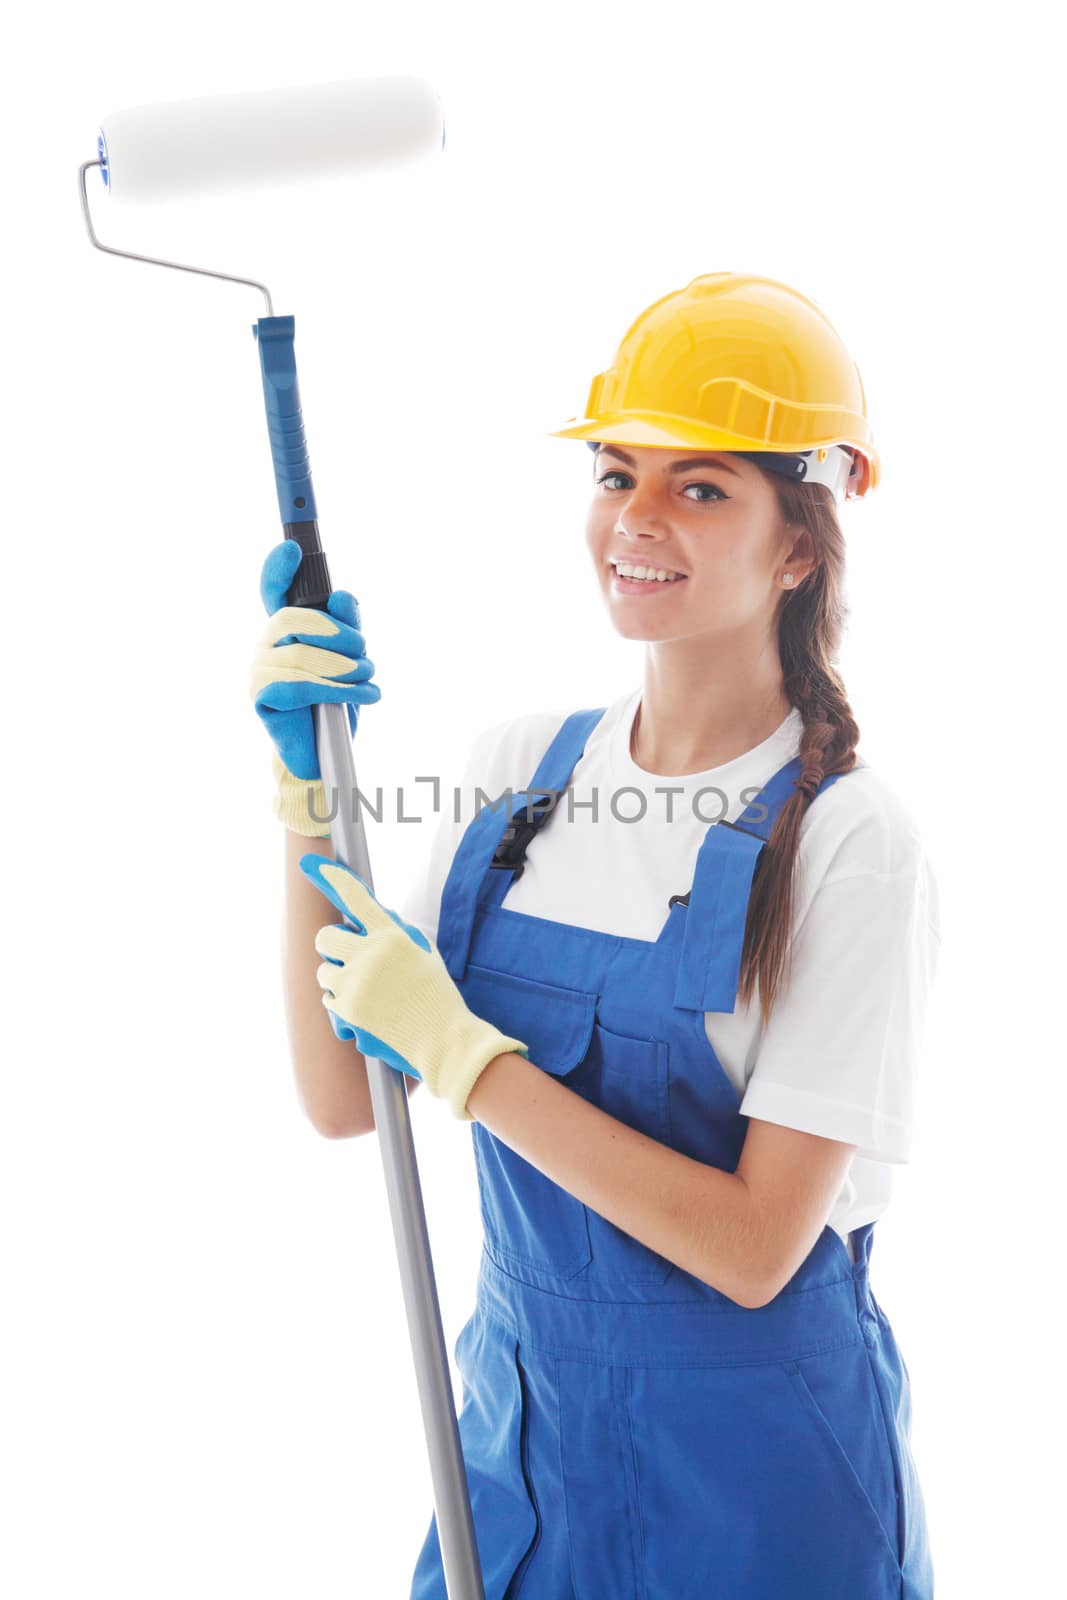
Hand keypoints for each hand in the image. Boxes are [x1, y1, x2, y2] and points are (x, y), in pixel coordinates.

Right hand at [250, 541, 381, 834]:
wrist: (326, 755)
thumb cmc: (336, 703)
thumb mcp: (353, 660)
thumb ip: (350, 627)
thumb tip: (344, 596)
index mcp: (287, 631)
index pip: (273, 591)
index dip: (277, 568)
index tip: (293, 549)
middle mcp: (267, 645)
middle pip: (290, 620)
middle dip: (336, 633)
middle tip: (366, 652)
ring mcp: (259, 670)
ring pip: (299, 656)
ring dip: (345, 668)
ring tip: (371, 680)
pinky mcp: (261, 698)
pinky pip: (295, 685)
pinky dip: (336, 690)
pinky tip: (366, 696)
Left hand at [299, 855, 528, 1120]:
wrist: (444, 1040)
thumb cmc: (436, 995)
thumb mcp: (423, 953)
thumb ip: (394, 934)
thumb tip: (366, 919)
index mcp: (392, 936)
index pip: (357, 899)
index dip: (334, 879)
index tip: (314, 865)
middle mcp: (370, 955)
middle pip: (325, 937)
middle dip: (331, 945)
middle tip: (344, 954)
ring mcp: (355, 983)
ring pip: (324, 971)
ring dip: (337, 978)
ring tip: (366, 991)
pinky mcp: (347, 1010)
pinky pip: (329, 999)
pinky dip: (342, 1004)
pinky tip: (367, 1011)